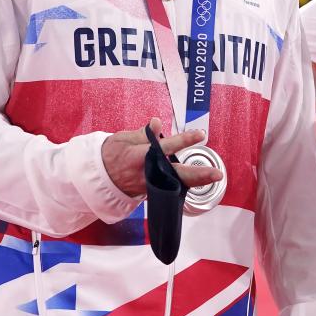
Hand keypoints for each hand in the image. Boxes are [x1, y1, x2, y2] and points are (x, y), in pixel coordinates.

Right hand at [100, 117, 222, 198]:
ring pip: (176, 184)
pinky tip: (200, 180)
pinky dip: (184, 183)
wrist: (98, 178)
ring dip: (196, 181)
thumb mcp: (123, 139)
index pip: (165, 147)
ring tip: (214, 176)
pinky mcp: (151, 192)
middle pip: (176, 175)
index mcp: (139, 156)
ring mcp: (150, 185)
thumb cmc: (110, 155)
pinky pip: (170, 187)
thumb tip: (158, 123)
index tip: (200, 134)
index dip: (183, 141)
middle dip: (198, 175)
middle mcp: (147, 173)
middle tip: (217, 173)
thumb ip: (144, 134)